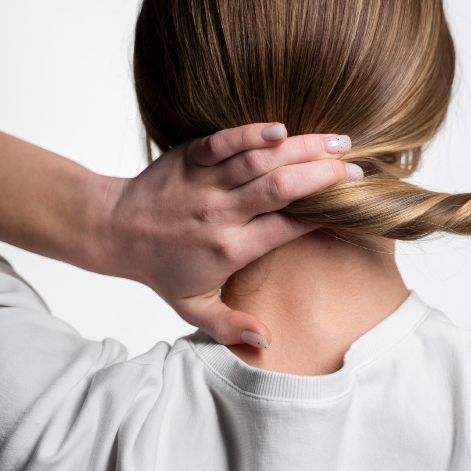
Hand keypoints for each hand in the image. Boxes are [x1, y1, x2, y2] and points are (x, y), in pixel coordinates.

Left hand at [95, 123, 361, 347]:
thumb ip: (231, 325)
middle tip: (357, 172)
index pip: (286, 229)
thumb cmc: (160, 269)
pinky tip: (282, 129)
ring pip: (259, 161)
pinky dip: (252, 133)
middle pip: (280, 189)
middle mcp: (221, 214)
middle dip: (324, 178)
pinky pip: (224, 141)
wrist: (113, 230)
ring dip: (302, 149)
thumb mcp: (192, 307)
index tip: (353, 206)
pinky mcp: (190, 156)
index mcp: (229, 250)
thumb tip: (268, 341)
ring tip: (339, 142)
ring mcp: (205, 183)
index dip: (322, 215)